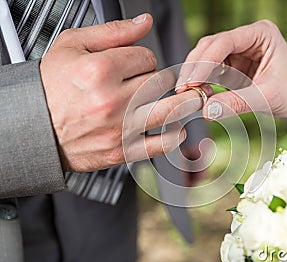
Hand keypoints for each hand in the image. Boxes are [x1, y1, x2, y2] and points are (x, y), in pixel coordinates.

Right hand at [41, 14, 207, 171]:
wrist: (34, 128)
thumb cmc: (51, 87)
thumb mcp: (72, 46)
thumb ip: (112, 32)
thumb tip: (144, 23)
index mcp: (99, 70)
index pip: (146, 57)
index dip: (145, 58)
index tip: (138, 64)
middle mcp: (111, 100)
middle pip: (160, 82)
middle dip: (161, 79)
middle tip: (156, 82)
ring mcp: (118, 128)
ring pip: (170, 111)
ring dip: (184, 103)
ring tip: (190, 99)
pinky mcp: (121, 150)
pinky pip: (159, 144)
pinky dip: (174, 136)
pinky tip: (177, 128)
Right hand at [176, 20, 286, 118]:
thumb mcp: (268, 98)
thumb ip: (237, 103)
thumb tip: (206, 111)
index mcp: (261, 34)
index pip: (224, 42)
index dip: (204, 62)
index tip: (190, 83)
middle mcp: (247, 38)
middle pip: (210, 46)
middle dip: (195, 68)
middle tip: (182, 90)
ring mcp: (239, 50)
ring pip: (206, 57)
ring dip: (196, 75)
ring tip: (190, 95)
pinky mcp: (234, 64)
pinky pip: (212, 70)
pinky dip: (203, 82)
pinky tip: (200, 95)